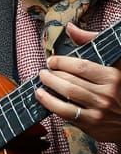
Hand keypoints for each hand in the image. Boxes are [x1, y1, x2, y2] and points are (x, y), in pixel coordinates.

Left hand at [36, 21, 120, 143]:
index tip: (51, 61)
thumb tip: (70, 27)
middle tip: (44, 71)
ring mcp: (100, 111)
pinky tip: (42, 96)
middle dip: (51, 74)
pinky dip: (50, 103)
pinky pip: (66, 113)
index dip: (61, 62)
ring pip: (67, 96)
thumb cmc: (119, 87)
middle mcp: (107, 94)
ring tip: (41, 81)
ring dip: (48, 87)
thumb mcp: (114, 63)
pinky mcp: (93, 125)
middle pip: (70, 81)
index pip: (80, 66)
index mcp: (113, 77)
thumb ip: (92, 42)